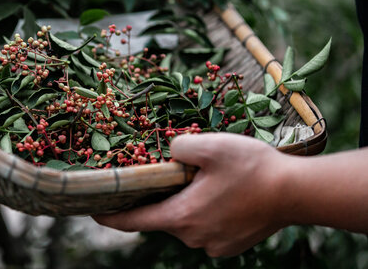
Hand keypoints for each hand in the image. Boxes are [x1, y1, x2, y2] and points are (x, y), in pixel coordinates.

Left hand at [93, 133, 292, 256]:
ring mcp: (212, 244)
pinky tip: (219, 193)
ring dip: (185, 202)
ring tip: (199, 179)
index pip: (133, 222)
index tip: (93, 209)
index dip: (110, 215)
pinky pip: (204, 226)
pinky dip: (204, 211)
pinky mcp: (229, 245)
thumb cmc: (251, 168)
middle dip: (159, 197)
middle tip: (163, 174)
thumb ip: (178, 146)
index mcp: (182, 216)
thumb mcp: (209, 145)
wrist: (296, 192)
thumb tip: (169, 153)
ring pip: (185, 220)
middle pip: (162, 217)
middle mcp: (193, 237)